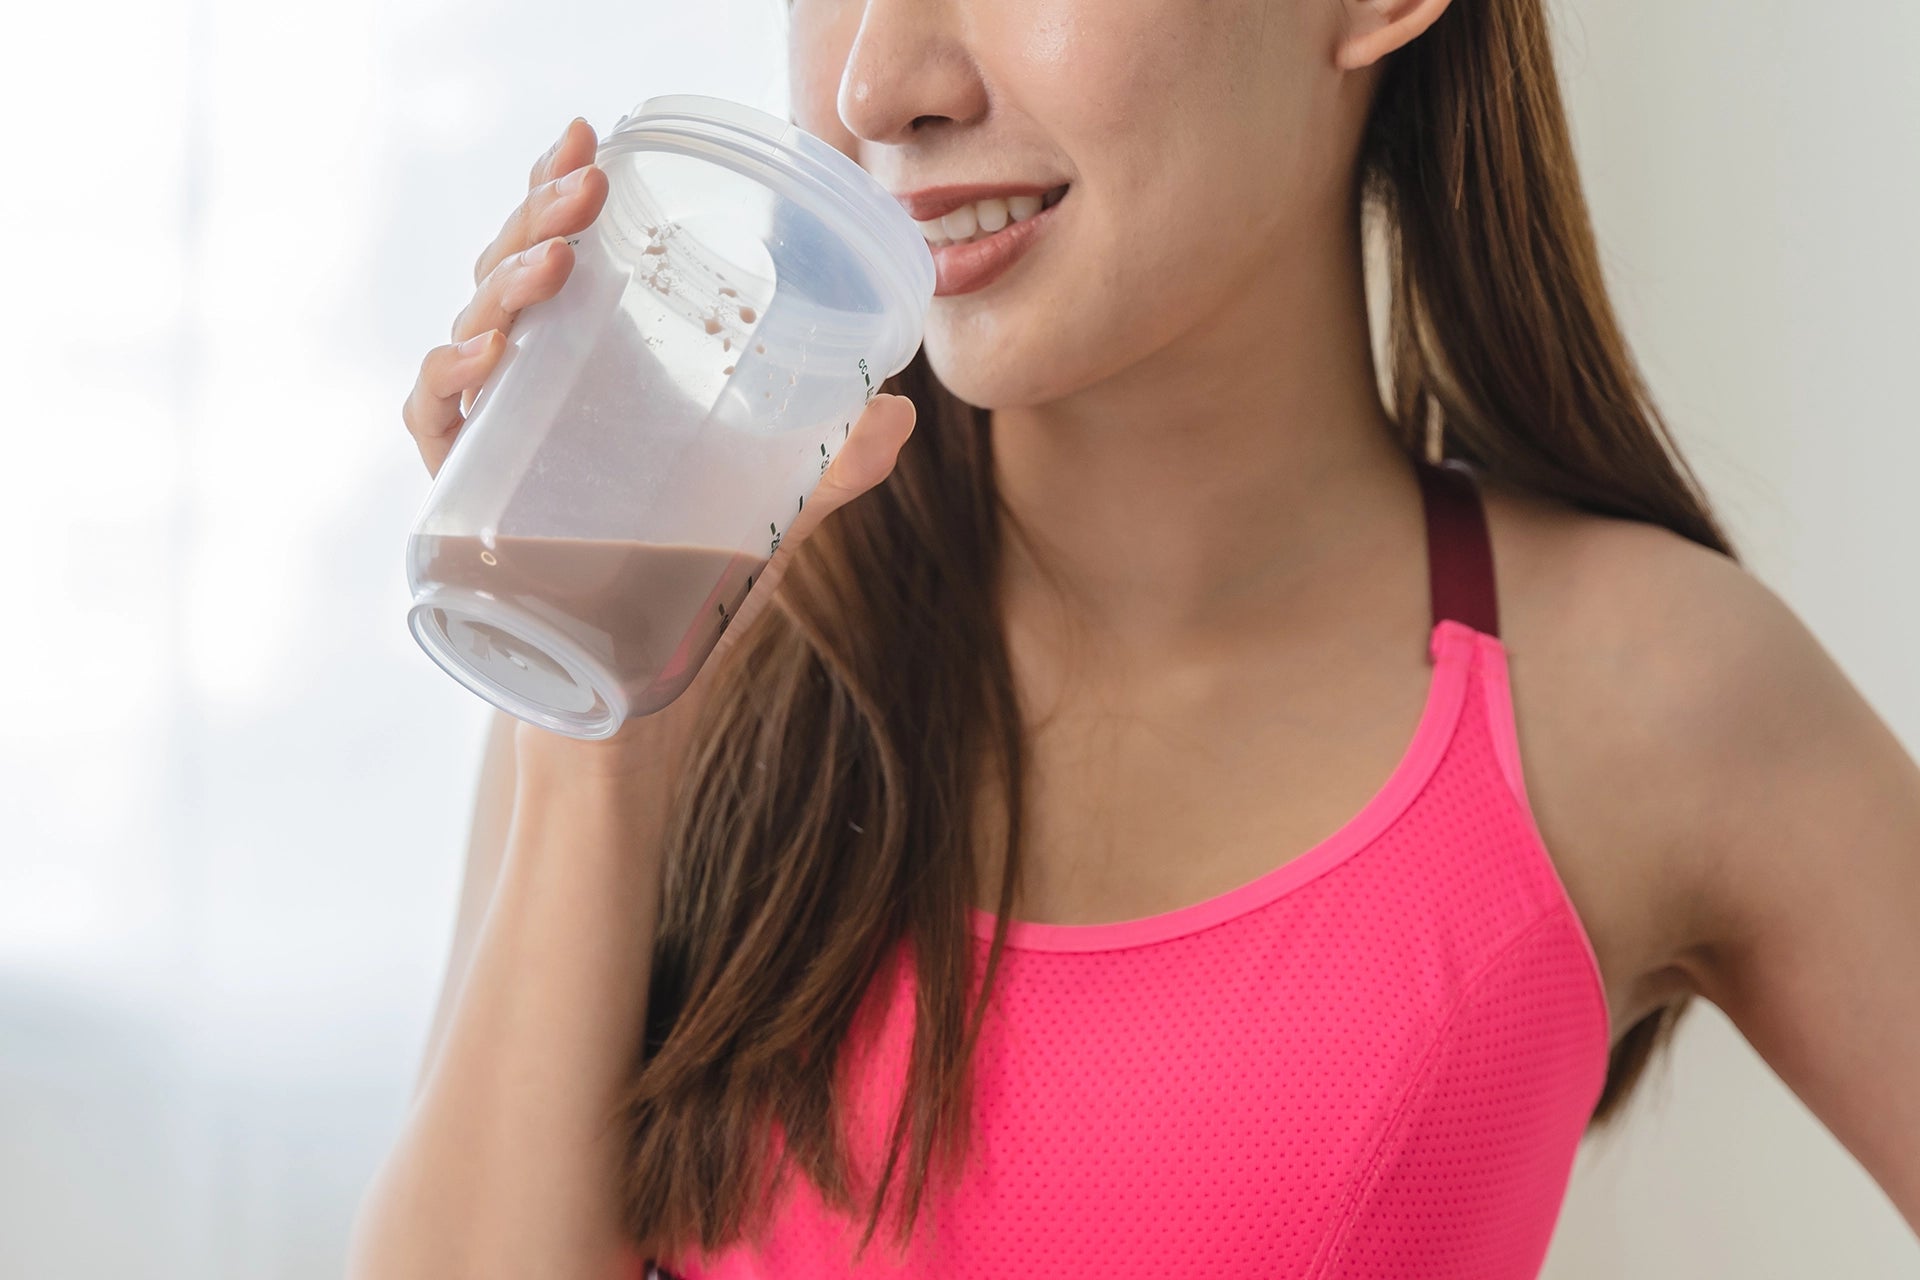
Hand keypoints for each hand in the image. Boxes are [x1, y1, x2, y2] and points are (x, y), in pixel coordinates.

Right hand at [401, 116, 918, 775]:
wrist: (621, 716)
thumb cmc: (679, 611)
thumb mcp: (761, 531)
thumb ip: (824, 475)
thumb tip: (904, 413)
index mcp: (593, 385)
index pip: (564, 266)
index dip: (561, 196)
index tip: (587, 139)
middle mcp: (531, 403)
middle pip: (511, 282)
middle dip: (539, 220)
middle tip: (583, 188)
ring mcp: (491, 451)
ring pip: (471, 335)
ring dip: (503, 285)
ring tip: (555, 260)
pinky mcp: (461, 510)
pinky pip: (435, 427)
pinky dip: (449, 383)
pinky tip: (486, 355)